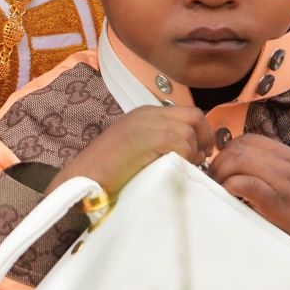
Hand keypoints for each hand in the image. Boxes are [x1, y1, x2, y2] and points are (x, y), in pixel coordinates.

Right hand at [55, 103, 219, 197]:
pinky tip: (176, 169)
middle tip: (201, 159)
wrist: (84, 175)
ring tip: (185, 168)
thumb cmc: (104, 170)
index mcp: (144, 113)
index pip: (186, 113)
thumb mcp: (134, 148)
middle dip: (205, 137)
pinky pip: (183, 144)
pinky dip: (186, 158)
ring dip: (194, 152)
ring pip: (190, 132)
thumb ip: (156, 143)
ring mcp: (150, 123)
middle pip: (194, 116)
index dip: (199, 131)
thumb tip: (186, 152)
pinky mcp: (153, 137)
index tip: (200, 151)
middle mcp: (148, 113)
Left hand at [206, 134, 289, 281]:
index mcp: (289, 156)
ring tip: (219, 191)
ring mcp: (284, 180)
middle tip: (213, 182)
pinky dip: (230, 188)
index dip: (226, 152)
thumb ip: (272, 171)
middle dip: (218, 164)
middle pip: (238, 149)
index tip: (220, 169)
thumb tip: (236, 172)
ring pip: (238, 161)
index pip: (247, 140)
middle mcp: (286, 163)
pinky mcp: (279, 201)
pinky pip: (245, 183)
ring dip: (220, 176)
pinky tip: (230, 198)